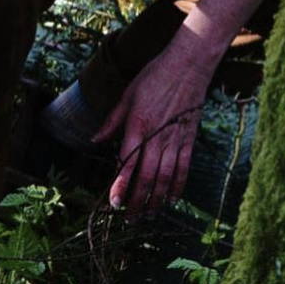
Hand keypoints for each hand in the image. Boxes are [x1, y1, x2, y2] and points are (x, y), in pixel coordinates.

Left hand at [93, 43, 212, 211]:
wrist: (188, 65)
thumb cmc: (154, 77)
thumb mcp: (127, 95)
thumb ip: (112, 121)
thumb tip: (94, 140)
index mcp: (138, 125)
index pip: (128, 163)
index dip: (121, 186)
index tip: (114, 203)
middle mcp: (157, 136)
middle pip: (147, 177)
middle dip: (137, 201)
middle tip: (129, 218)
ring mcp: (175, 139)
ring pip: (166, 178)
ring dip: (156, 200)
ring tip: (148, 214)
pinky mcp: (189, 139)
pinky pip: (184, 169)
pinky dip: (178, 187)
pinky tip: (172, 199)